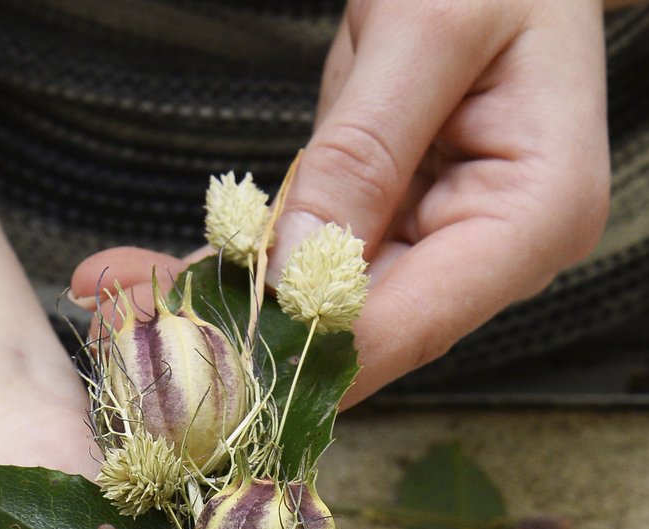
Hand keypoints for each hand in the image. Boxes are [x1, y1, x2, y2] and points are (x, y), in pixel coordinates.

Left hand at [72, 0, 609, 398]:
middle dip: (246, 339)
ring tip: (113, 298)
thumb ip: (366, 146)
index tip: (219, 373)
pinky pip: (301, 259)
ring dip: (216, 308)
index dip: (312, 358)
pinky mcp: (386, 219)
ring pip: (317, 308)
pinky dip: (226, 268)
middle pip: (361, 331)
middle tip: (138, 342)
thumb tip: (298, 266)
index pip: (415, 321)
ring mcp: (438, 241)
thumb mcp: (434, 21)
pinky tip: (142, 279)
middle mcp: (490, 251)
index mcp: (536, 217)